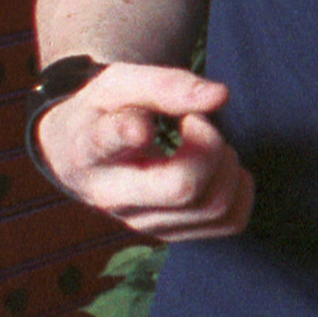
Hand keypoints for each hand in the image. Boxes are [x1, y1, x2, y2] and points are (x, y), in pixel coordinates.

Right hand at [37, 64, 254, 239]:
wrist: (76, 154)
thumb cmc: (103, 113)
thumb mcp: (119, 84)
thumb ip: (164, 85)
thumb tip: (219, 96)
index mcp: (89, 150)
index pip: (106, 146)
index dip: (127, 135)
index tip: (141, 129)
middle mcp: (113, 197)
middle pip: (182, 188)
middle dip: (210, 146)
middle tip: (196, 122)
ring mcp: (142, 222)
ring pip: (214, 206)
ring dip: (227, 164)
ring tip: (205, 142)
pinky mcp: (169, 232)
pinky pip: (230, 220)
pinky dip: (240, 189)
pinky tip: (219, 166)